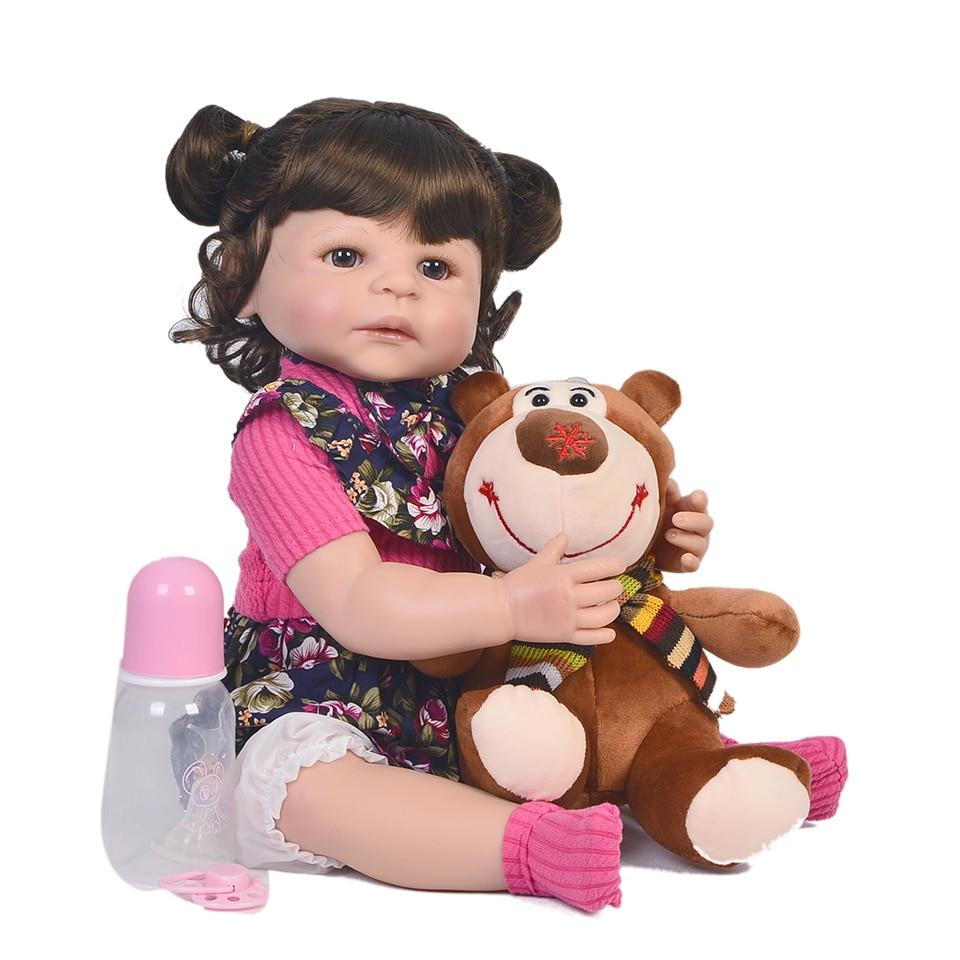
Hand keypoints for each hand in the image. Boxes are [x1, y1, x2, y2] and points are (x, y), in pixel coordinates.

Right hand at [498, 533, 626, 646]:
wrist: (501, 610)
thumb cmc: (518, 584)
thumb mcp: (537, 562)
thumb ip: (554, 550)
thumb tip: (565, 536)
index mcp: (563, 575)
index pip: (598, 568)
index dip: (615, 566)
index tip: (621, 565)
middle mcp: (569, 596)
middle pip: (606, 592)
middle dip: (616, 588)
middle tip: (615, 586)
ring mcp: (568, 618)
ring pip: (604, 615)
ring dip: (613, 609)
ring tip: (612, 605)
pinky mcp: (564, 635)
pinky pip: (592, 637)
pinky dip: (605, 635)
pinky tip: (609, 630)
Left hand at [654, 479, 712, 572]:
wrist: (645, 546)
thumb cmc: (656, 518)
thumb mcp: (659, 503)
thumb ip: (664, 492)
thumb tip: (665, 478)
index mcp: (689, 508)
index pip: (700, 501)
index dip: (700, 499)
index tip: (695, 498)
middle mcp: (697, 527)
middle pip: (706, 522)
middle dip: (693, 520)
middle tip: (676, 519)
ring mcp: (694, 546)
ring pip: (700, 544)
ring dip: (686, 539)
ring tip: (669, 535)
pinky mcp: (687, 563)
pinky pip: (694, 565)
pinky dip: (691, 562)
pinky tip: (686, 559)